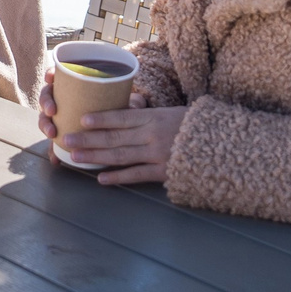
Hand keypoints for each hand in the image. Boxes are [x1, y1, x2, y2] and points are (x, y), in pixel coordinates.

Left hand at [51, 104, 190, 186]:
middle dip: (88, 139)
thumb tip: (125, 112)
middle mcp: (152, 135)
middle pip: (114, 137)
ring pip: (120, 155)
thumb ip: (148, 116)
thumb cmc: (193, 126)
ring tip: (76, 157)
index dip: (100, 118)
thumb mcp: (171, 113)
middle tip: (67, 139)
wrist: (223, 144)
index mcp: (153, 117)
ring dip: (96, 157)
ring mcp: (156, 154)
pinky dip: (118, 177)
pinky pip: (136, 175)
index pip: (121, 117)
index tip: (81, 119)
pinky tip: (101, 179)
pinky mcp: (163, 172)